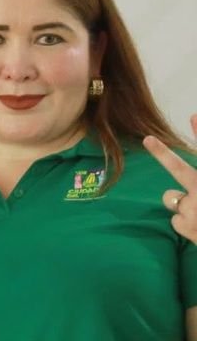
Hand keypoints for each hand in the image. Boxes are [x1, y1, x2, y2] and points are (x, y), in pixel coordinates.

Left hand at [144, 118, 196, 244]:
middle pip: (179, 169)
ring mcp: (193, 208)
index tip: (193, 115)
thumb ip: (196, 186)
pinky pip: (175, 220)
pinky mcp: (184, 225)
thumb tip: (174, 193)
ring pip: (171, 198)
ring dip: (181, 204)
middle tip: (148, 139)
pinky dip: (185, 225)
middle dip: (162, 153)